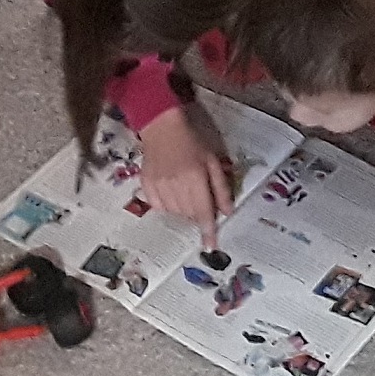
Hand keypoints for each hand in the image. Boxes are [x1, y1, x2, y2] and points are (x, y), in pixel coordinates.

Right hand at [139, 107, 233, 248]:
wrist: (163, 129)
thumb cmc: (193, 143)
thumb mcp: (213, 161)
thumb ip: (221, 187)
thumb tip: (228, 212)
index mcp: (196, 178)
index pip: (203, 212)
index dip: (208, 231)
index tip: (210, 247)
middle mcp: (176, 185)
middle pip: (190, 214)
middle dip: (198, 212)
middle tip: (200, 196)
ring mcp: (159, 186)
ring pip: (175, 213)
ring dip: (184, 209)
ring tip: (186, 190)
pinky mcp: (146, 186)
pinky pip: (159, 207)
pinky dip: (168, 205)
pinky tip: (171, 192)